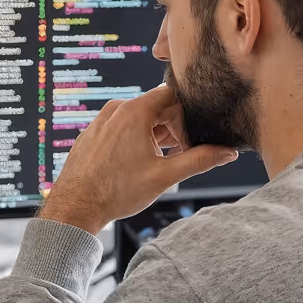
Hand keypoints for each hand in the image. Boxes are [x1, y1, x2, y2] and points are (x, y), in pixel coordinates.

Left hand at [39, 85, 238, 234]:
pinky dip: (135, 140)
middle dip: (172, 129)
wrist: (75, 206)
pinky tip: (136, 165)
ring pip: (138, 119)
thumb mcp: (165, 176)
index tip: (189, 142)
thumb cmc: (116, 191)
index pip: (173, 96)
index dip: (187, 117)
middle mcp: (115, 109)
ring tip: (158, 163)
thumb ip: (199, 160)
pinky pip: (120, 128)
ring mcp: (101, 120)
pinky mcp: (92, 133)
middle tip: (179, 155)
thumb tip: (227, 152)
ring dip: (154, 136)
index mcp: (134, 111)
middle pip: (156, 108)